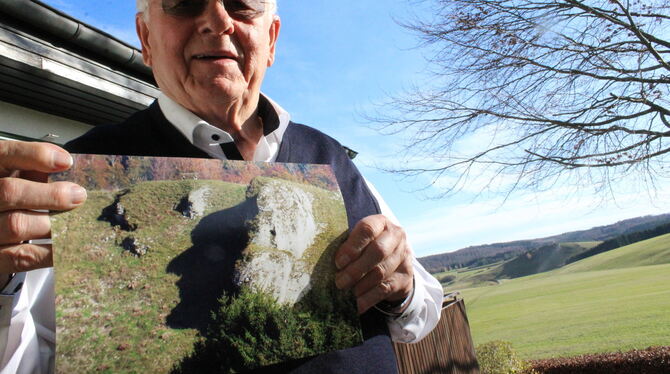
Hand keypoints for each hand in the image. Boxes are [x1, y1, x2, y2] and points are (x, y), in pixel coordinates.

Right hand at [0, 141, 85, 277]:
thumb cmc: (5, 206)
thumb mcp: (12, 181)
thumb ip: (30, 172)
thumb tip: (63, 165)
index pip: (4, 155)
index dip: (34, 155)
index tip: (66, 161)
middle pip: (10, 191)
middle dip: (50, 194)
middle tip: (78, 196)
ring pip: (17, 225)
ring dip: (52, 223)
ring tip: (74, 223)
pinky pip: (21, 256)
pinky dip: (51, 251)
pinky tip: (69, 245)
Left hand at [335, 214, 413, 313]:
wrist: (395, 260)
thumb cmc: (367, 246)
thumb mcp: (358, 239)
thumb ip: (347, 245)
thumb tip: (323, 259)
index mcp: (381, 223)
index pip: (368, 229)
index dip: (352, 246)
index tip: (338, 262)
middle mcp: (396, 236)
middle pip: (377, 251)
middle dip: (356, 269)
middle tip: (339, 282)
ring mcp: (403, 256)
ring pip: (381, 272)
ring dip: (360, 285)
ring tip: (346, 293)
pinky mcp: (405, 276)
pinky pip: (385, 289)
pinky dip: (368, 298)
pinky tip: (356, 305)